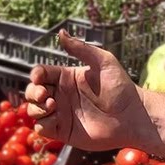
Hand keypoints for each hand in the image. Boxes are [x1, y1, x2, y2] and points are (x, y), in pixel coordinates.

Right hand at [25, 30, 155, 151]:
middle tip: (45, 95)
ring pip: (34, 111)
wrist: (132, 117)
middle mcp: (61, 95)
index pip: (41, 74)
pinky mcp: (64, 132)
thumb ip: (81, 48)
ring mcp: (62, 114)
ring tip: (52, 106)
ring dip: (36, 108)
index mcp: (67, 78)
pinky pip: (42, 129)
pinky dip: (43, 124)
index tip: (39, 77)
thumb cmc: (121, 87)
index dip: (36, 75)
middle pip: (32, 92)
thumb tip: (60, 32)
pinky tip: (56, 119)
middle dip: (32, 92)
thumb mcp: (103, 61)